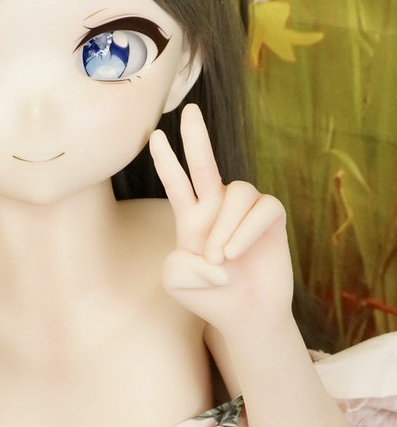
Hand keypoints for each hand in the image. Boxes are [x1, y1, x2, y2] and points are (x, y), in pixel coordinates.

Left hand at [149, 104, 292, 335]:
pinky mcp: (272, 217)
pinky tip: (236, 254)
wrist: (245, 315)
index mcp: (191, 217)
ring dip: (225, 226)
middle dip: (196, 136)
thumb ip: (177, 264)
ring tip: (219, 258)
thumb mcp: (177, 282)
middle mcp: (218, 207)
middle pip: (206, 162)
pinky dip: (245, 232)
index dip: (166, 160)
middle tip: (188, 111)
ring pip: (236, 192)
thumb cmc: (210, 297)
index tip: (154, 136)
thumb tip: (210, 249)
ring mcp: (246, 210)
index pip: (177, 182)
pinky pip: (261, 208)